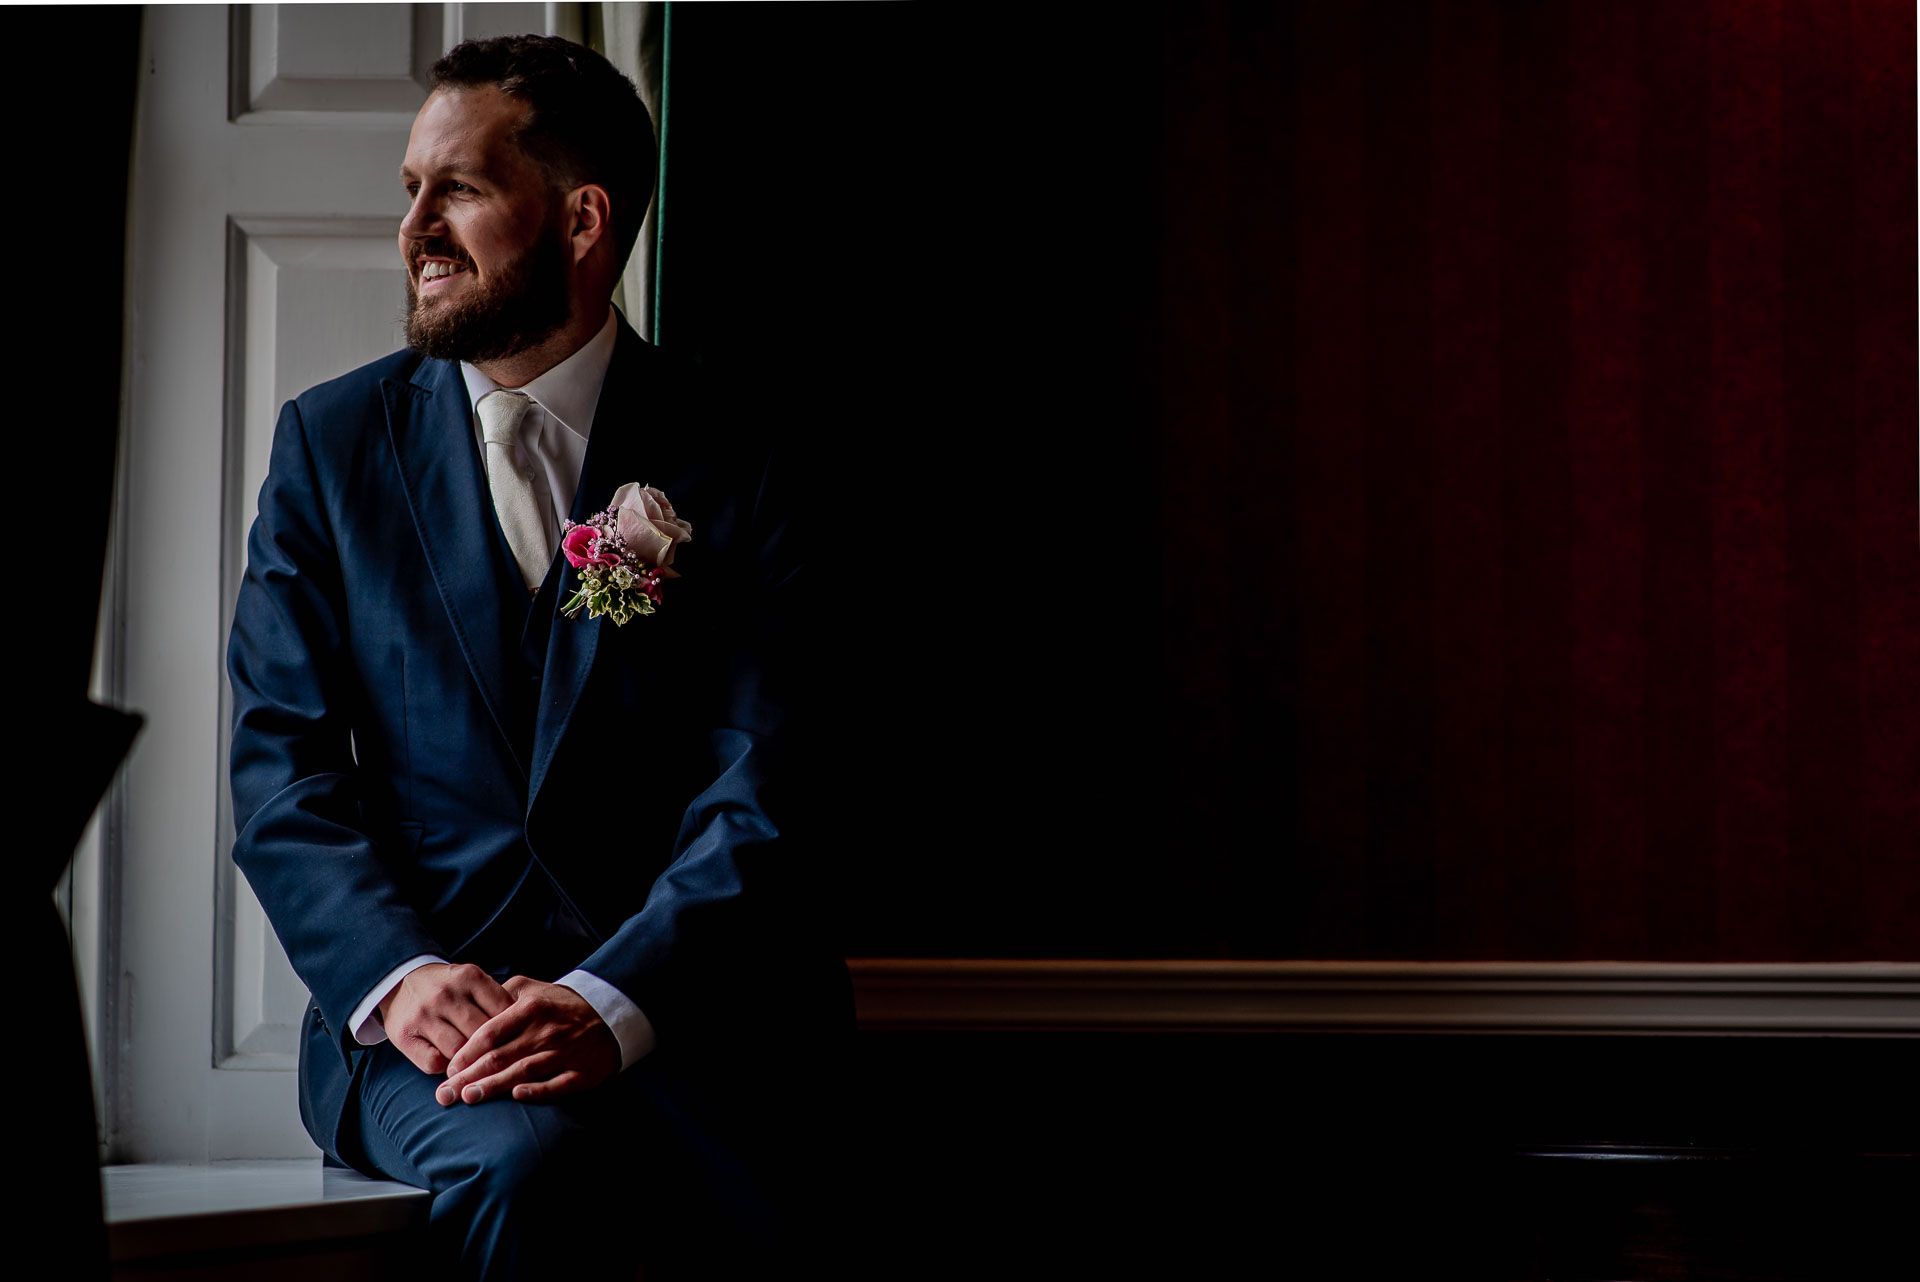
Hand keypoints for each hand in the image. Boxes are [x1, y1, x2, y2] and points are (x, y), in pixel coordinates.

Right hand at [379, 962, 514, 1076]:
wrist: (401, 981)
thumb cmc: (448, 987)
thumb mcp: (472, 981)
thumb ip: (495, 1000)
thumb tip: (524, 1031)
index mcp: (469, 977)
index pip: (503, 1010)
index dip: (514, 1030)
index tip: (521, 1043)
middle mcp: (445, 994)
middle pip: (482, 1034)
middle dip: (494, 1051)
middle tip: (503, 1063)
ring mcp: (423, 1015)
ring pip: (458, 1051)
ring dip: (469, 1064)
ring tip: (478, 1068)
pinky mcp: (404, 1036)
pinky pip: (433, 1063)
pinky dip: (446, 1068)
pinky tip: (452, 1066)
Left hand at [434, 975, 621, 1106]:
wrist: (609, 1015)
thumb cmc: (561, 1005)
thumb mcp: (532, 988)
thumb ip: (500, 994)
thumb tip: (469, 1007)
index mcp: (530, 1009)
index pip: (489, 1033)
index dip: (466, 1053)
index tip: (447, 1069)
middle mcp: (545, 1031)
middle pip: (500, 1057)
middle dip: (469, 1077)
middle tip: (445, 1094)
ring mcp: (564, 1052)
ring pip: (523, 1071)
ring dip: (495, 1086)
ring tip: (469, 1097)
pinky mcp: (581, 1073)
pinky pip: (557, 1084)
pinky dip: (538, 1090)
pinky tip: (517, 1096)